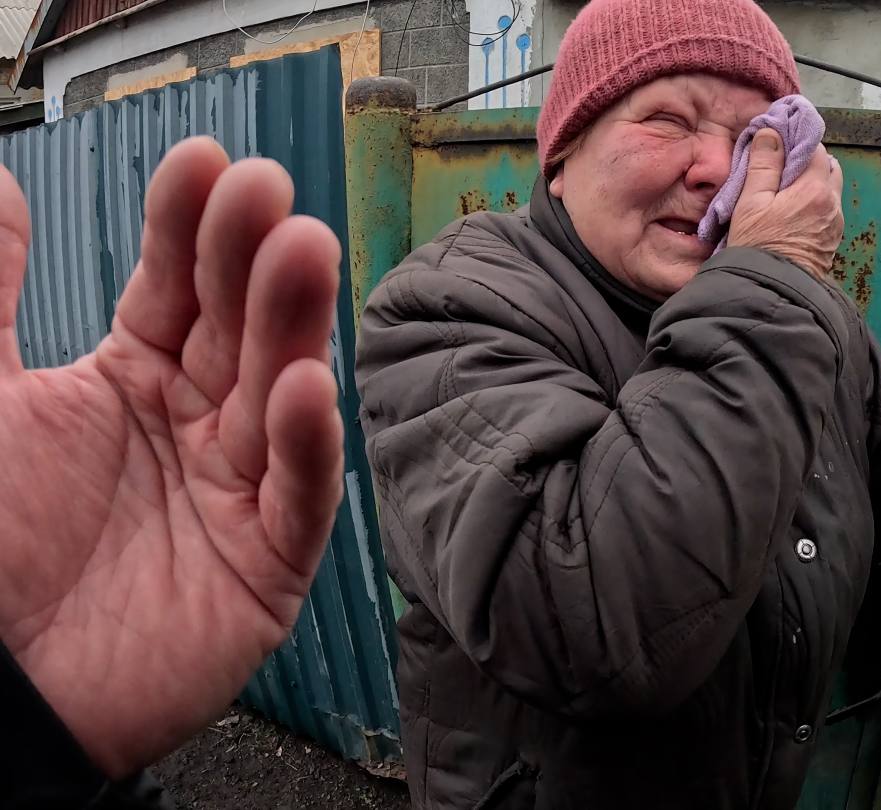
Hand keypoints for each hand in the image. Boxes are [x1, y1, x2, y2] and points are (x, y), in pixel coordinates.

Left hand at [0, 138, 344, 777]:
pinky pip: (295, 498)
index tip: (204, 162)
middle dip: (256, 258)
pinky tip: (303, 391)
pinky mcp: (266, 564)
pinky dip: (305, 448)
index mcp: (132, 379)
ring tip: (304, 254)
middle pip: (240, 328)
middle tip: (269, 193)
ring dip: (296, 328)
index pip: (175, 286)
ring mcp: (236, 492)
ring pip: (279, 396)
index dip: (188, 226)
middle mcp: (194, 426)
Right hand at [727, 128, 844, 278]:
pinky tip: (793, 215)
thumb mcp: (751, 202)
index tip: (779, 146)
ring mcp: (835, 225)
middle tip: (781, 169)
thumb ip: (763, 165)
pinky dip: (814, 205)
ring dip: (813, 185)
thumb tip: (771, 133)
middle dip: (809, 163)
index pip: (816, 149)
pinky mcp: (832, 242)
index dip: (797, 143)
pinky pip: (828, 212)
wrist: (772, 292)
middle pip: (829, 168)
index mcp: (814, 190)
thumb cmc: (757, 248)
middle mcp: (832, 205)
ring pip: (830, 190)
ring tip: (785, 193)